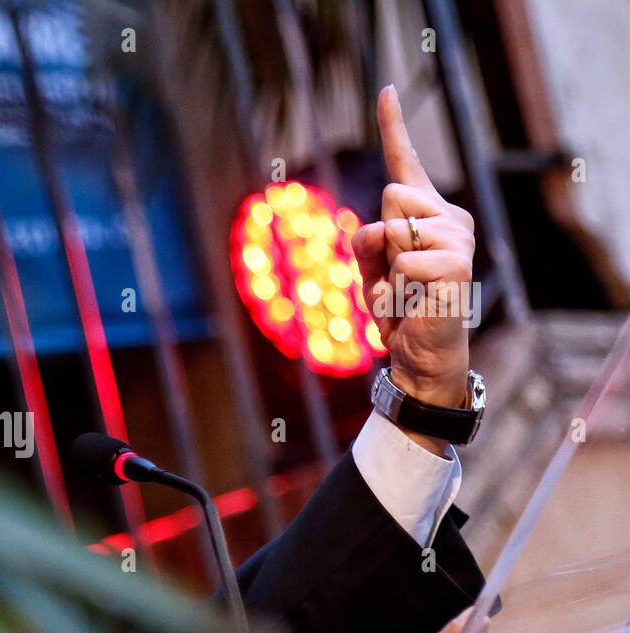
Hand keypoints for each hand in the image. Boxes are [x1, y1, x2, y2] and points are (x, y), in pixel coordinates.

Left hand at [352, 87, 475, 450]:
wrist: (419, 353)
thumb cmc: (397, 310)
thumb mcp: (369, 270)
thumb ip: (365, 241)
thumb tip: (375, 227)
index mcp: (425, 213)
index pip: (405, 163)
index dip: (394, 125)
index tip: (385, 89)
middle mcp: (448, 217)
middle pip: (391, 195)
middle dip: (377, 239)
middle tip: (394, 275)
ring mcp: (458, 238)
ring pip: (394, 225)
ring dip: (386, 267)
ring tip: (405, 290)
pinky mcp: (458, 263)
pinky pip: (404, 257)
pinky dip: (397, 284)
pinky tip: (416, 300)